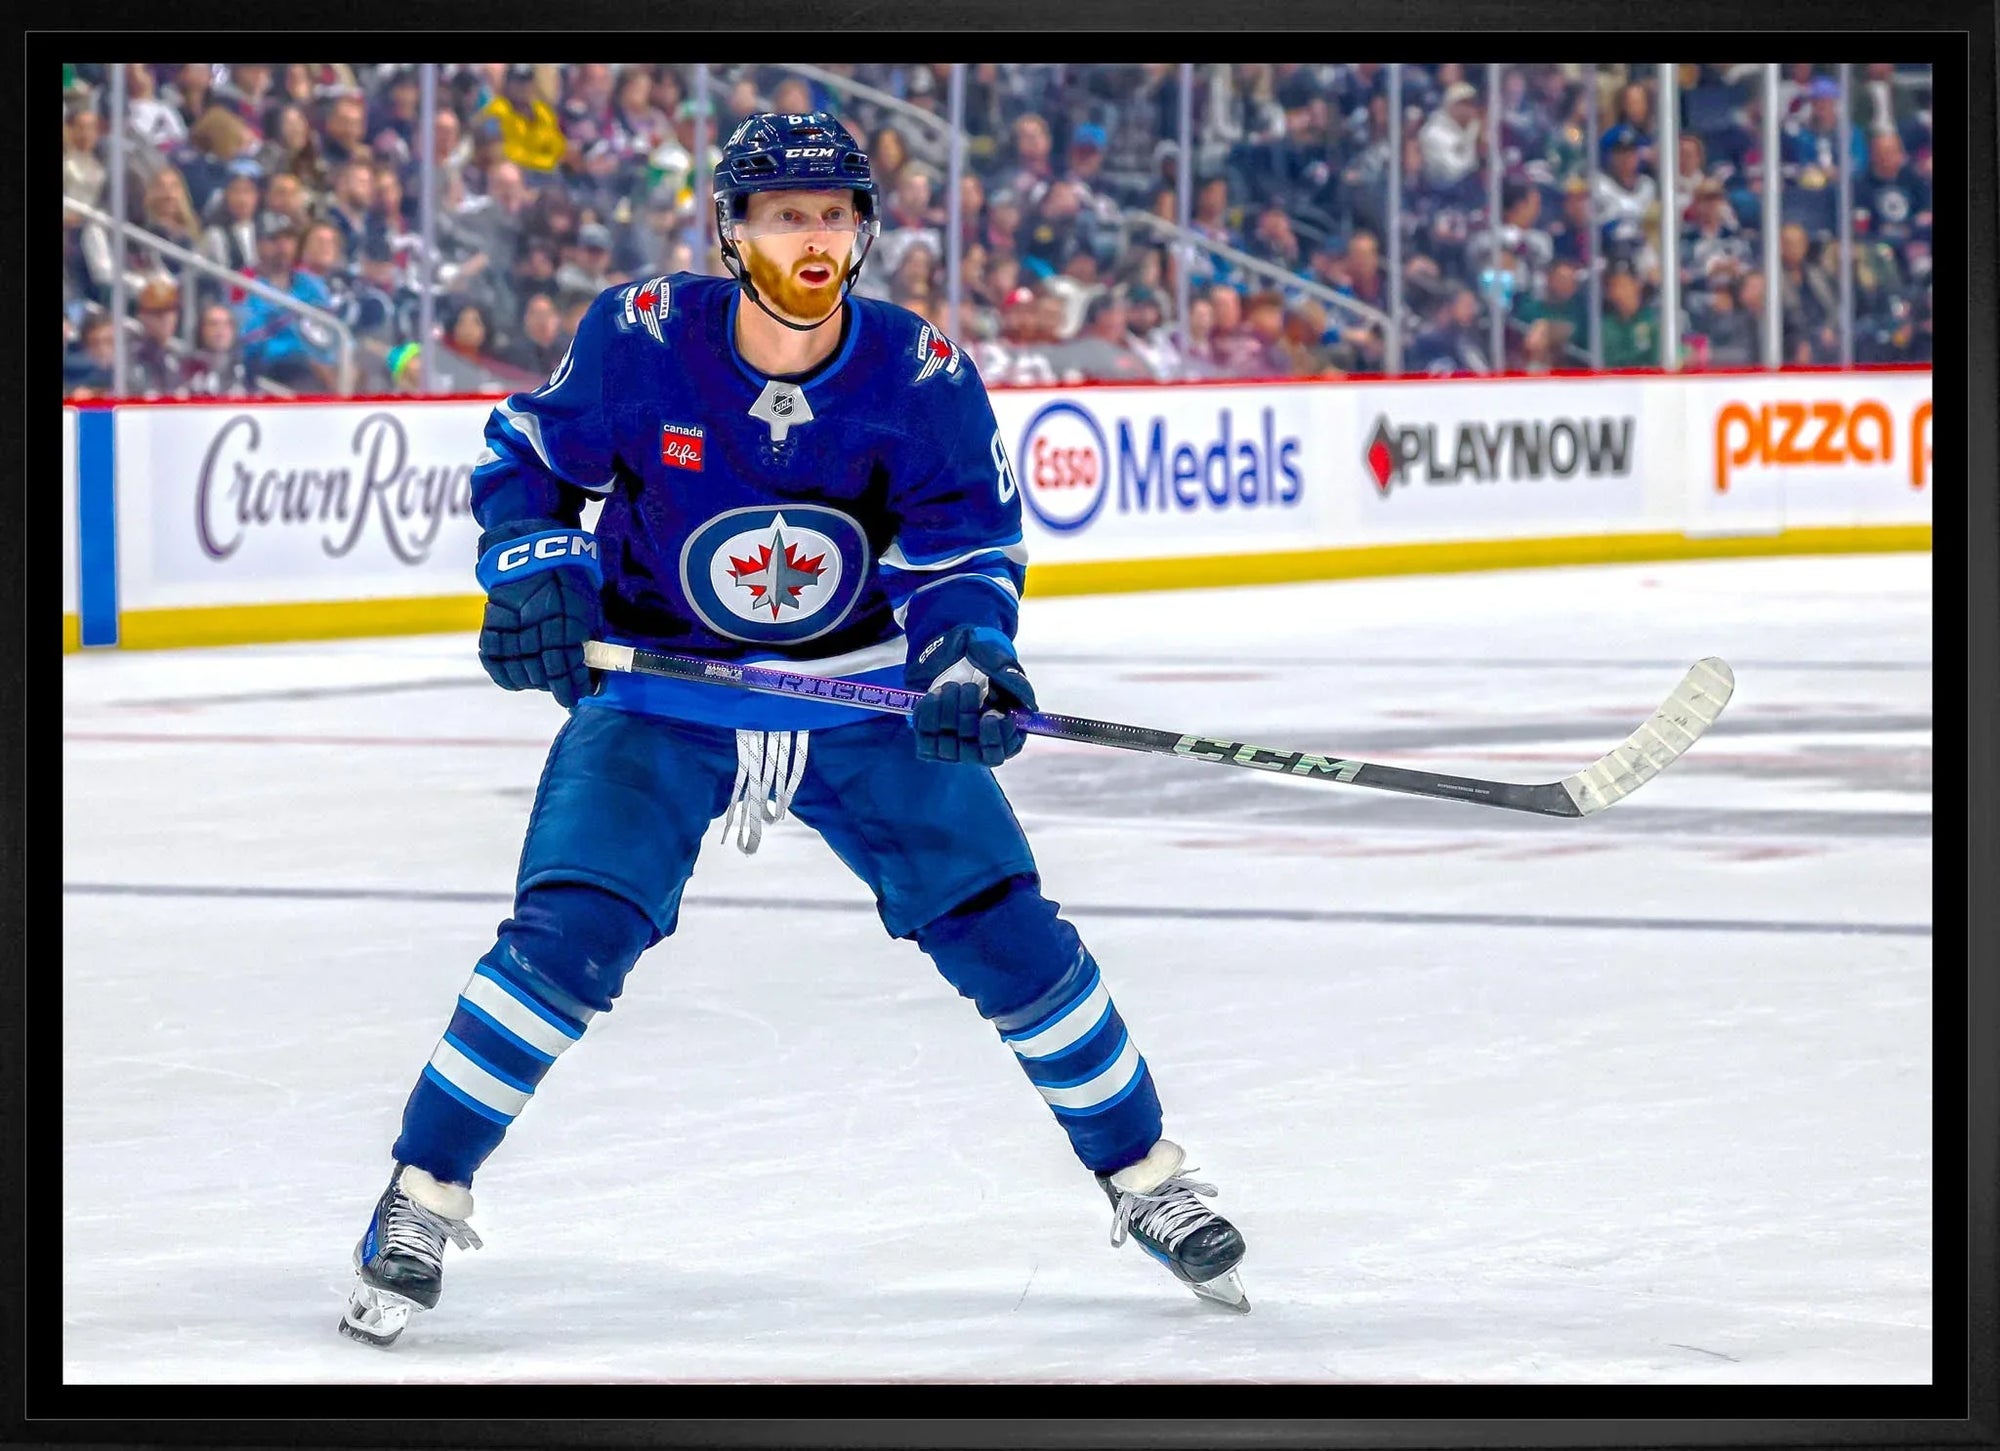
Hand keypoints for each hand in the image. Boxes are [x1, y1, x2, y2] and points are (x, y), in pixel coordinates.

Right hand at [476, 525, 603, 708]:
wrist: (533, 552)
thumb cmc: (569, 580)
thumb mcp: (589, 606)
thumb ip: (591, 639)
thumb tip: (597, 672)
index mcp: (565, 625)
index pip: (567, 669)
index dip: (574, 687)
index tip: (579, 695)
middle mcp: (537, 630)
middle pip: (544, 676)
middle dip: (556, 687)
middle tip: (563, 690)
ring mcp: (512, 629)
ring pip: (521, 672)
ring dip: (533, 683)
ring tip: (542, 682)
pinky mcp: (492, 626)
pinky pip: (494, 661)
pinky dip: (506, 676)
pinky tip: (517, 680)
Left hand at [907, 625, 1036, 766]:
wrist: (949, 651)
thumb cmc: (980, 660)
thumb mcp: (1001, 664)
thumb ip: (1016, 684)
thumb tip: (1029, 707)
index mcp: (1002, 733)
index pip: (998, 752)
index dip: (995, 737)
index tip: (992, 715)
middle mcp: (976, 745)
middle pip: (971, 751)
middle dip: (968, 716)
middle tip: (969, 688)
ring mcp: (951, 746)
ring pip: (947, 744)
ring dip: (948, 712)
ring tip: (951, 686)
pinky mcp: (928, 738)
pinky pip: (924, 735)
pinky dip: (928, 713)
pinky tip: (934, 694)